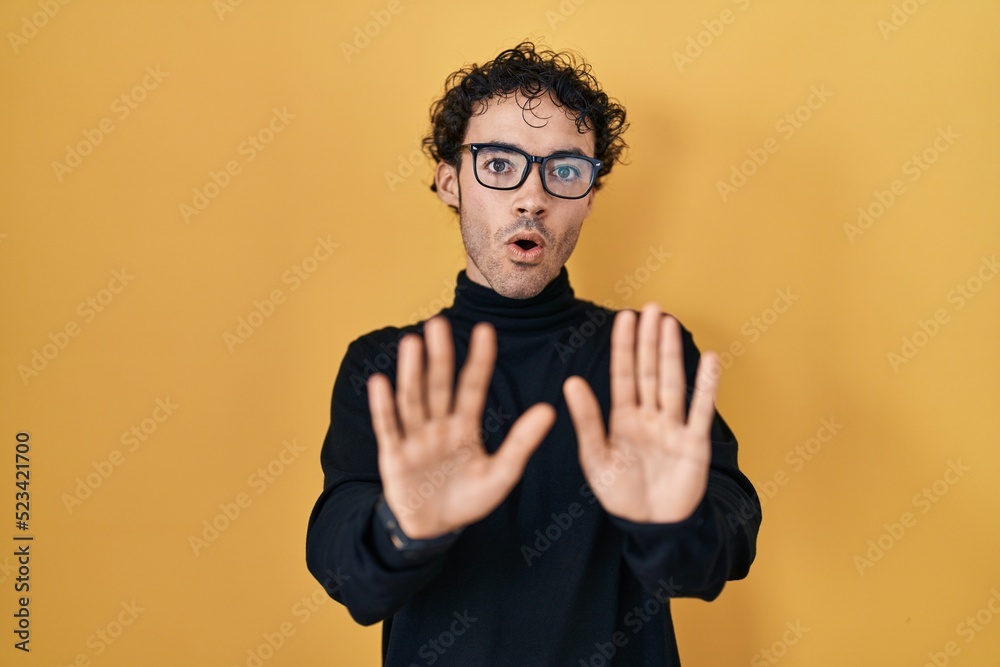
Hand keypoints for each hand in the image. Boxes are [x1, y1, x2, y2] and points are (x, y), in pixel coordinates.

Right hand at [367, 316, 555, 538]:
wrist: (435, 529)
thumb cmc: (469, 499)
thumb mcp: (502, 473)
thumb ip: (522, 442)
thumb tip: (549, 409)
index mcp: (465, 426)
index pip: (472, 387)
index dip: (479, 360)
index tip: (486, 330)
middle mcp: (438, 425)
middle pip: (439, 385)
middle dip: (439, 356)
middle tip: (439, 322)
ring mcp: (414, 438)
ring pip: (413, 400)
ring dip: (411, 372)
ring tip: (412, 342)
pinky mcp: (393, 456)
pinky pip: (388, 428)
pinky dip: (383, 406)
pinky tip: (380, 382)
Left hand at [563, 303, 719, 523]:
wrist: (651, 527)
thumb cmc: (621, 494)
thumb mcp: (596, 458)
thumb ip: (586, 420)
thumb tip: (571, 382)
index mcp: (623, 419)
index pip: (623, 375)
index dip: (624, 346)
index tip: (624, 317)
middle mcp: (649, 417)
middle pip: (649, 371)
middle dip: (649, 340)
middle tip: (651, 308)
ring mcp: (673, 428)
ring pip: (672, 383)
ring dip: (671, 354)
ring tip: (670, 324)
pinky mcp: (694, 443)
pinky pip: (700, 410)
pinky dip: (706, 386)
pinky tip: (711, 360)